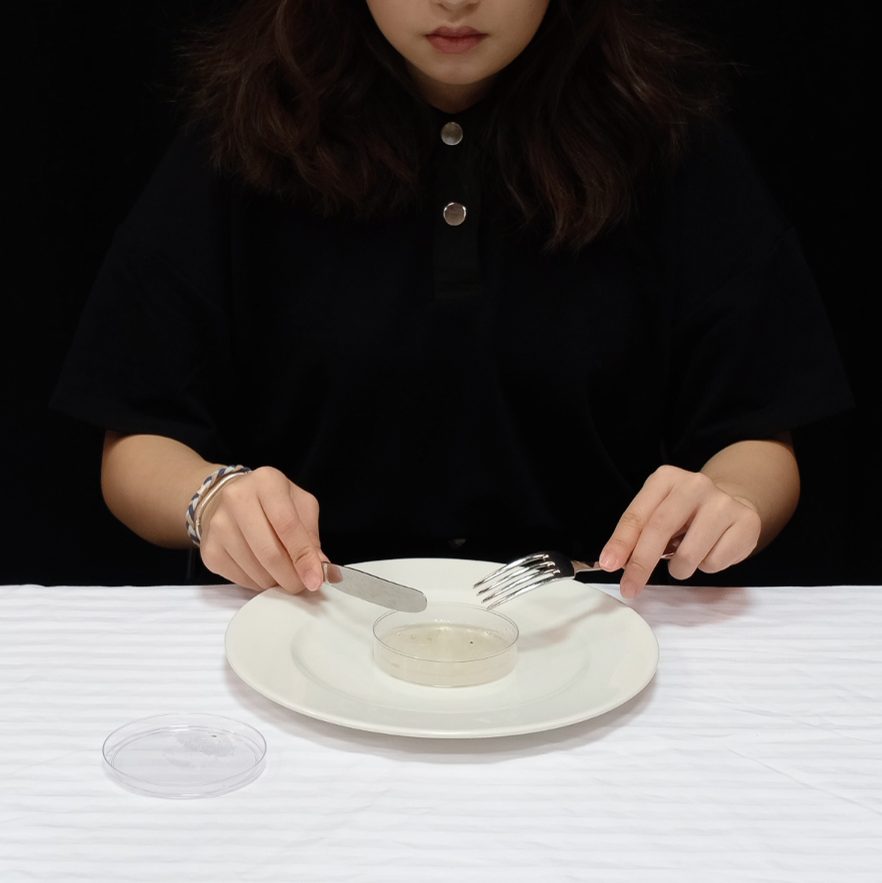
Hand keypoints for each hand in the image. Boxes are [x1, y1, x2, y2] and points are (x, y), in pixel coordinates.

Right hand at [198, 466, 326, 593]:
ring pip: (255, 570)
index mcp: (267, 482)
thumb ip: (311, 535)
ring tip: (282, 574)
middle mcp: (237, 499)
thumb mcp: (299, 505)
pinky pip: (239, 578)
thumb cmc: (271, 502)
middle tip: (301, 584)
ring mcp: (218, 525)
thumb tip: (320, 568)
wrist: (227, 500)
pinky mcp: (209, 549)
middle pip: (269, 552)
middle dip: (291, 576)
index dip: (304, 557)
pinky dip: (257, 583)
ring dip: (275, 581)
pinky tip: (263, 571)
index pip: (288, 525)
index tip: (315, 580)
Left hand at [598, 465, 761, 598]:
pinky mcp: (745, 522)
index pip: (637, 514)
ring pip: (688, 554)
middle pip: (660, 529)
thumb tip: (614, 561)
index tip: (609, 565)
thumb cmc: (686, 515)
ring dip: (679, 568)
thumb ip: (637, 535)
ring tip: (685, 557)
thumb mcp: (657, 515)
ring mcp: (723, 502)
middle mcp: (694, 485)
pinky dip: (705, 566)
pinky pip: (714, 562)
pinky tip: (710, 550)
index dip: (621, 542)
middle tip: (630, 587)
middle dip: (641, 564)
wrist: (732, 504)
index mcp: (665, 479)